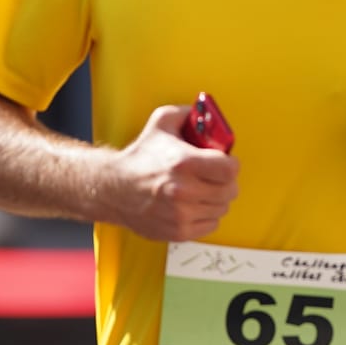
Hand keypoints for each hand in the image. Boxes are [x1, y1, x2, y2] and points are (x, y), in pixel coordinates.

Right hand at [108, 105, 240, 241]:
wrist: (114, 188)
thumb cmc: (139, 158)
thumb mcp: (161, 123)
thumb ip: (187, 113)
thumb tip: (207, 113)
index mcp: (183, 163)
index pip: (230, 169)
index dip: (231, 164)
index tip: (225, 162)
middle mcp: (183, 191)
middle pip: (230, 190)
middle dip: (226, 181)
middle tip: (215, 176)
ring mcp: (181, 214)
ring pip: (222, 208)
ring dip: (217, 198)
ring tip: (202, 189)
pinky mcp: (178, 231)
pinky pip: (211, 224)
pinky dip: (207, 215)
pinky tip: (195, 204)